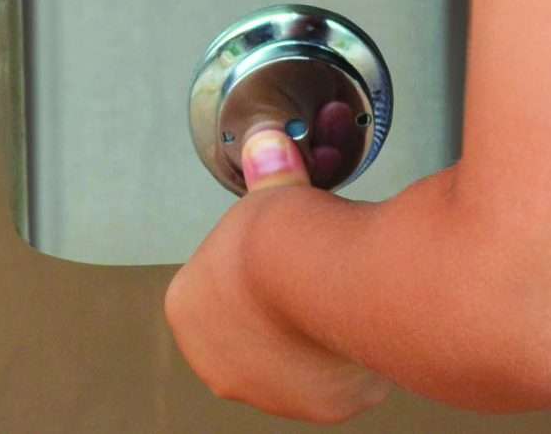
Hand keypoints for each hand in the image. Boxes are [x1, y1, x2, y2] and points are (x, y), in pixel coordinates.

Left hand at [165, 127, 392, 423]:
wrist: (325, 276)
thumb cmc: (283, 237)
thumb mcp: (268, 188)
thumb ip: (269, 172)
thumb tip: (267, 145)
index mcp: (187, 311)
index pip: (214, 285)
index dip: (250, 262)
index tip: (280, 246)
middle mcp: (218, 364)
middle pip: (252, 329)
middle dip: (281, 306)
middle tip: (314, 272)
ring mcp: (270, 392)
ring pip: (295, 358)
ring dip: (315, 332)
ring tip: (341, 292)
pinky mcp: (323, 404)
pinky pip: (338, 376)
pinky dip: (352, 352)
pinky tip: (363, 319)